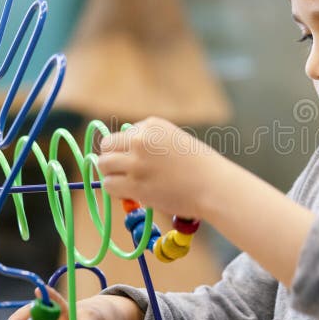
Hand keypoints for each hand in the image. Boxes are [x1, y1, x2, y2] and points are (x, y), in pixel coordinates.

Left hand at [98, 117, 225, 217]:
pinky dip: (115, 191)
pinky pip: (109, 185)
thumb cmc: (201, 167)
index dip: (128, 150)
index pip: (124, 134)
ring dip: (111, 174)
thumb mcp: (175, 140)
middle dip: (112, 159)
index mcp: (152, 125)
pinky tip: (130, 193)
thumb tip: (123, 156)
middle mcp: (141, 139)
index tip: (142, 162)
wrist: (214, 185)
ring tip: (126, 183)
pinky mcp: (135, 184)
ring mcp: (136, 162)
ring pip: (104, 165)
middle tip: (124, 173)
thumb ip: (151, 143)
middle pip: (107, 146)